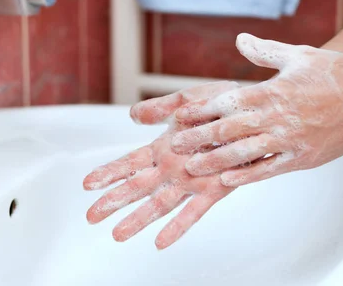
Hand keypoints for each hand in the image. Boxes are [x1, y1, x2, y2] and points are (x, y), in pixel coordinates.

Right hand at [83, 82, 238, 248]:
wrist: (255, 113)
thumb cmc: (222, 105)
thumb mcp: (187, 100)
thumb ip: (160, 108)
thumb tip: (132, 115)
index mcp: (164, 148)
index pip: (130, 163)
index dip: (109, 172)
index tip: (87, 183)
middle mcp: (173, 168)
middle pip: (137, 187)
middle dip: (113, 201)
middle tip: (91, 216)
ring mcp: (191, 181)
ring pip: (159, 203)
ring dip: (138, 219)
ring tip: (117, 234)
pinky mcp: (214, 189)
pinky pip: (194, 212)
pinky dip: (177, 227)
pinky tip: (162, 242)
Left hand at [171, 33, 342, 186]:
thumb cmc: (334, 73)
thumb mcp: (298, 55)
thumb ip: (265, 51)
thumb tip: (239, 39)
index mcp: (271, 91)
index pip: (227, 101)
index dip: (200, 110)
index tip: (179, 116)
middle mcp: (277, 116)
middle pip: (229, 130)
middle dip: (199, 138)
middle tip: (174, 146)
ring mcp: (289, 140)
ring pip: (245, 153)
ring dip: (216, 161)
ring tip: (192, 167)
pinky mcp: (303, 158)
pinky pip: (270, 169)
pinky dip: (247, 176)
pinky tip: (228, 181)